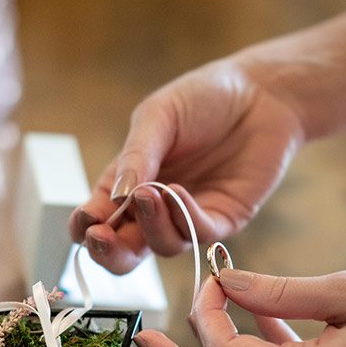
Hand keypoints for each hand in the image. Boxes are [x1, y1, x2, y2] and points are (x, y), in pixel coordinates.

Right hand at [69, 58, 306, 273]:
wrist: (261, 93)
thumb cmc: (204, 98)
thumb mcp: (158, 117)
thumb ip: (135, 157)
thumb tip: (114, 198)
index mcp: (129, 182)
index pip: (98, 218)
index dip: (85, 228)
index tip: (84, 222)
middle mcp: (156, 207)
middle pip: (125, 251)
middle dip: (109, 253)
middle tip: (101, 238)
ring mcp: (189, 217)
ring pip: (161, 246)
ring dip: (150, 225)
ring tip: (151, 193)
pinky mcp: (223, 219)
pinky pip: (198, 233)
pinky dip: (184, 218)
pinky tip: (177, 191)